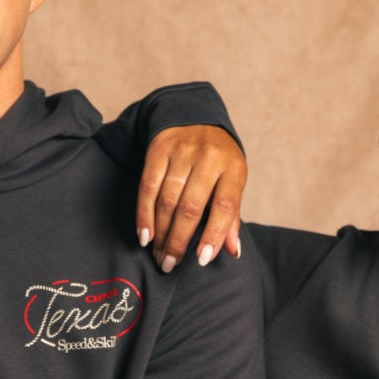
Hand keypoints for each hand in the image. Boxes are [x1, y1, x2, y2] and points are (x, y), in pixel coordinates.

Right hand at [136, 125, 245, 272]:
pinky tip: (145, 235)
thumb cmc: (218, 160)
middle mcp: (208, 158)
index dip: (213, 235)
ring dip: (161, 233)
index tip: (202, 260)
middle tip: (170, 265)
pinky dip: (144, 215)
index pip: (224, 206)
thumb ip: (231, 217)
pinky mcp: (158, 149)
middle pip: (190, 207)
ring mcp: (182, 152)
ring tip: (158, 255)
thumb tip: (233, 252)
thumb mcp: (232, 181)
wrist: (194, 114)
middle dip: (179, 241)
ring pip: (167, 200)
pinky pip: (148, 187)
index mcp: (233, 168)